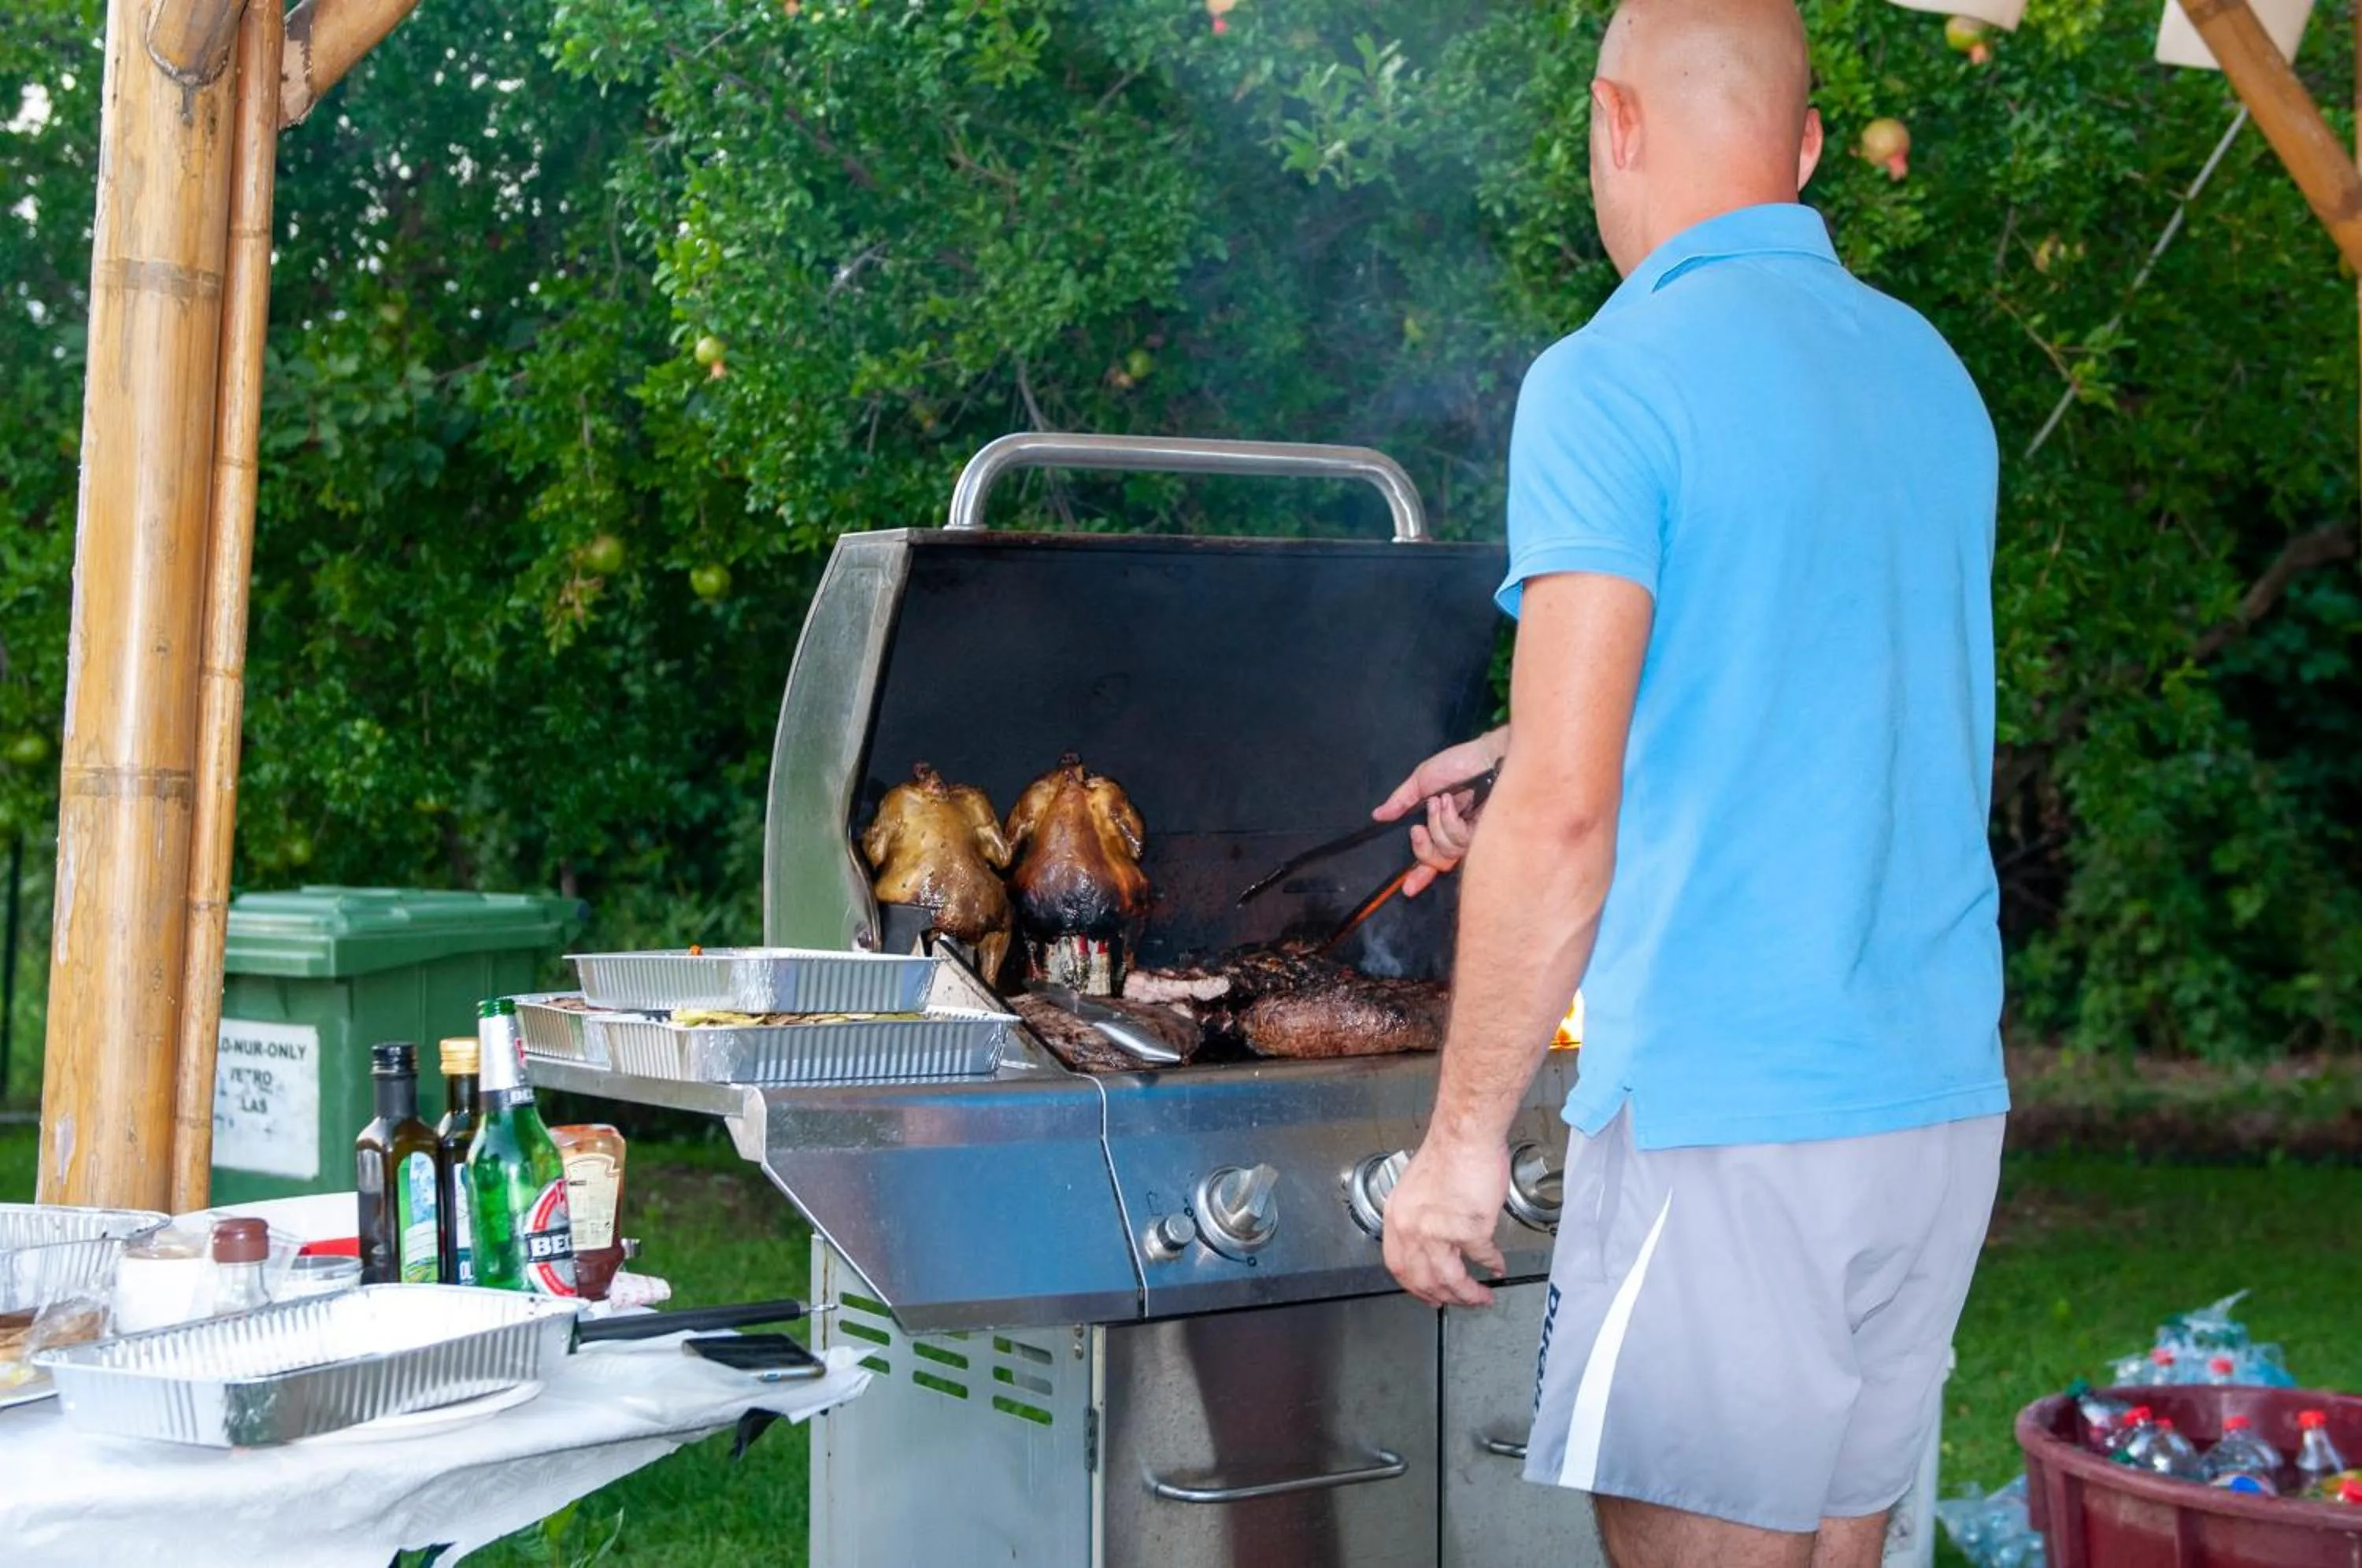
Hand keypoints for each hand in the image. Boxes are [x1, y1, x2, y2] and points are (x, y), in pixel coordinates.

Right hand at [1373, 729, 1506, 896]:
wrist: (1486, 755)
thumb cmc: (1459, 764)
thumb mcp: (1422, 780)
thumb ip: (1400, 801)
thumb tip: (1378, 816)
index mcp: (1441, 827)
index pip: (1431, 859)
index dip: (1419, 876)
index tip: (1407, 889)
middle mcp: (1458, 836)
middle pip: (1438, 863)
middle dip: (1423, 850)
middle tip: (1417, 829)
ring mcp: (1474, 836)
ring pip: (1447, 852)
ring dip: (1437, 825)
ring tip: (1441, 800)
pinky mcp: (1486, 834)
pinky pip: (1460, 841)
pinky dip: (1449, 820)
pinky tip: (1451, 802)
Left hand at [1381, 1137, 1509, 1307]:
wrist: (1465, 1135)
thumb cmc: (1448, 1153)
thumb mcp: (1416, 1188)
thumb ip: (1419, 1217)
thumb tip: (1430, 1241)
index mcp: (1398, 1217)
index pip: (1398, 1266)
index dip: (1414, 1286)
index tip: (1427, 1294)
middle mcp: (1413, 1228)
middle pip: (1424, 1279)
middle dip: (1444, 1297)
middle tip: (1459, 1301)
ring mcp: (1440, 1231)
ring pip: (1451, 1279)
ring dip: (1468, 1294)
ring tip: (1482, 1297)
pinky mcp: (1470, 1229)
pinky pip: (1483, 1258)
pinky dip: (1493, 1265)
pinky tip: (1498, 1267)